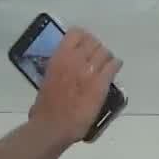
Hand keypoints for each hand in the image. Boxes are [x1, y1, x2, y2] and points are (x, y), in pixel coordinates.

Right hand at [30, 28, 121, 144]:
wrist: (52, 125)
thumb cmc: (44, 108)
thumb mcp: (47, 79)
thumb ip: (58, 69)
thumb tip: (63, 69)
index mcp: (59, 57)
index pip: (76, 33)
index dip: (83, 37)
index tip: (84, 44)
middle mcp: (74, 59)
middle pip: (93, 41)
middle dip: (96, 48)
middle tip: (96, 57)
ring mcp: (89, 70)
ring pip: (105, 51)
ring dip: (106, 57)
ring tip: (106, 64)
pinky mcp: (101, 83)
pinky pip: (113, 65)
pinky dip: (115, 65)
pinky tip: (114, 70)